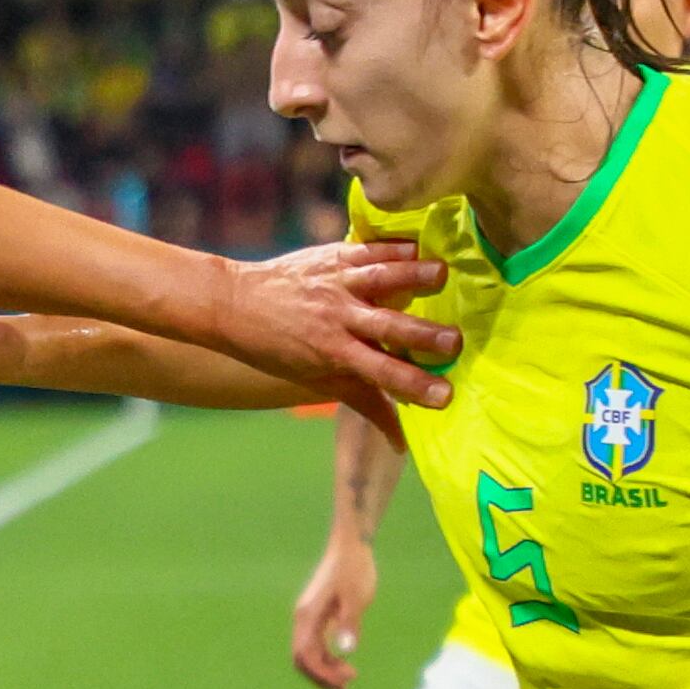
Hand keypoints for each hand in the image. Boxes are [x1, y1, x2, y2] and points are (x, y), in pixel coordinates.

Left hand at [201, 238, 453, 418]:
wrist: (233, 304)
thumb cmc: (277, 349)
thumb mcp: (317, 380)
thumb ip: (365, 402)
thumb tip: (401, 442)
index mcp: (334, 353)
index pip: (381, 373)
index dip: (413, 385)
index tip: (445, 396)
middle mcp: (338, 318)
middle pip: (387, 327)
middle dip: (422, 335)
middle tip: (456, 342)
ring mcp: (336, 284)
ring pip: (380, 279)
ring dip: (412, 276)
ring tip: (442, 275)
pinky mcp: (332, 256)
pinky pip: (368, 250)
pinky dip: (394, 247)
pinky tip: (419, 246)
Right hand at [291, 536, 375, 688]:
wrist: (351, 545)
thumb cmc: (354, 568)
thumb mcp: (356, 597)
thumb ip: (349, 623)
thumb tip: (345, 650)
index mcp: (308, 615)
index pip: (306, 654)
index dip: (323, 673)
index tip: (345, 682)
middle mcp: (303, 618)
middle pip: (301, 659)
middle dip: (320, 677)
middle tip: (344, 688)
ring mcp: (309, 617)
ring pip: (308, 653)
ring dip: (325, 668)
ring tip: (350, 676)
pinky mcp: (318, 614)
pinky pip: (316, 643)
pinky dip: (327, 656)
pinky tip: (344, 660)